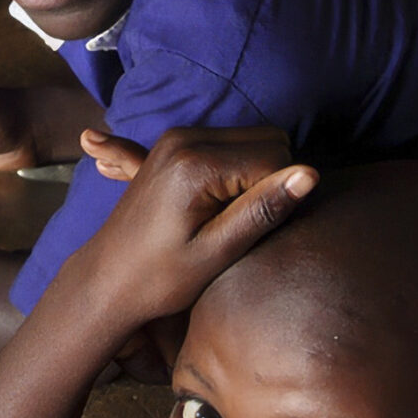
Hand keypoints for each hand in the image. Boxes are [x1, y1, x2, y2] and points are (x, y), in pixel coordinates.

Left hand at [73, 125, 315, 332]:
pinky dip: (234, 169)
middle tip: (239, 224)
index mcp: (196, 164)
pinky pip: (229, 143)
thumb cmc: (159, 278)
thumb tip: (310, 174)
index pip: (277, 159)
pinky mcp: (174, 144)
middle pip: (269, 140)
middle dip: (269, 179)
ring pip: (253, 139)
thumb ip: (263, 209)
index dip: (278, 197)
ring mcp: (177, 137)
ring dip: (253, 175)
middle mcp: (185, 138)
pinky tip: (216, 201)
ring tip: (224, 218)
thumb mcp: (217, 252)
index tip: (250, 230)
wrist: (107, 280)